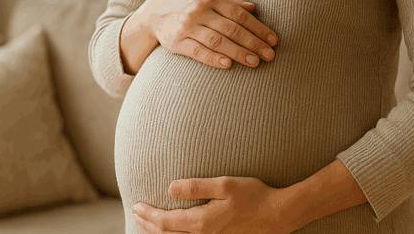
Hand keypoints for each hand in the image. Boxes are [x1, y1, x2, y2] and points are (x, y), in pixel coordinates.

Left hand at [132, 176, 297, 233]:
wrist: (277, 215)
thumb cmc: (253, 196)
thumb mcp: (225, 184)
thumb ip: (196, 186)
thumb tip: (170, 188)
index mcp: (202, 222)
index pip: (165, 222)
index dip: (148, 215)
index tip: (136, 206)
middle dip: (149, 225)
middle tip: (137, 214)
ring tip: (149, 224)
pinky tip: (175, 231)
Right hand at [143, 0, 278, 69]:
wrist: (154, 12)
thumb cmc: (189, 1)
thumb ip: (231, 0)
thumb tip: (254, 7)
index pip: (239, 14)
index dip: (258, 28)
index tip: (273, 40)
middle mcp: (198, 10)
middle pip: (231, 28)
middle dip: (253, 43)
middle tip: (270, 55)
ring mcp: (186, 26)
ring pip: (217, 41)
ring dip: (238, 52)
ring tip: (255, 62)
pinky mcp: (176, 42)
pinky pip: (198, 52)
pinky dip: (213, 58)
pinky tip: (228, 65)